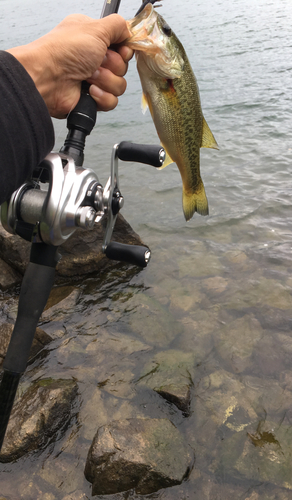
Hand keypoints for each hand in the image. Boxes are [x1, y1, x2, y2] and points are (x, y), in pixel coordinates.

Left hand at [7, 14, 133, 117]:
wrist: (47, 78)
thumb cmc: (64, 51)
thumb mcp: (96, 28)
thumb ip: (117, 25)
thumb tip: (128, 30)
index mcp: (94, 39)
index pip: (122, 46)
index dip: (124, 51)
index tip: (119, 50)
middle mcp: (93, 58)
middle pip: (123, 67)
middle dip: (112, 66)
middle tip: (97, 62)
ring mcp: (93, 79)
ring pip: (119, 86)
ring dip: (106, 81)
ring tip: (88, 76)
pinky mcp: (92, 98)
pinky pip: (111, 101)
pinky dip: (102, 96)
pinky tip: (89, 90)